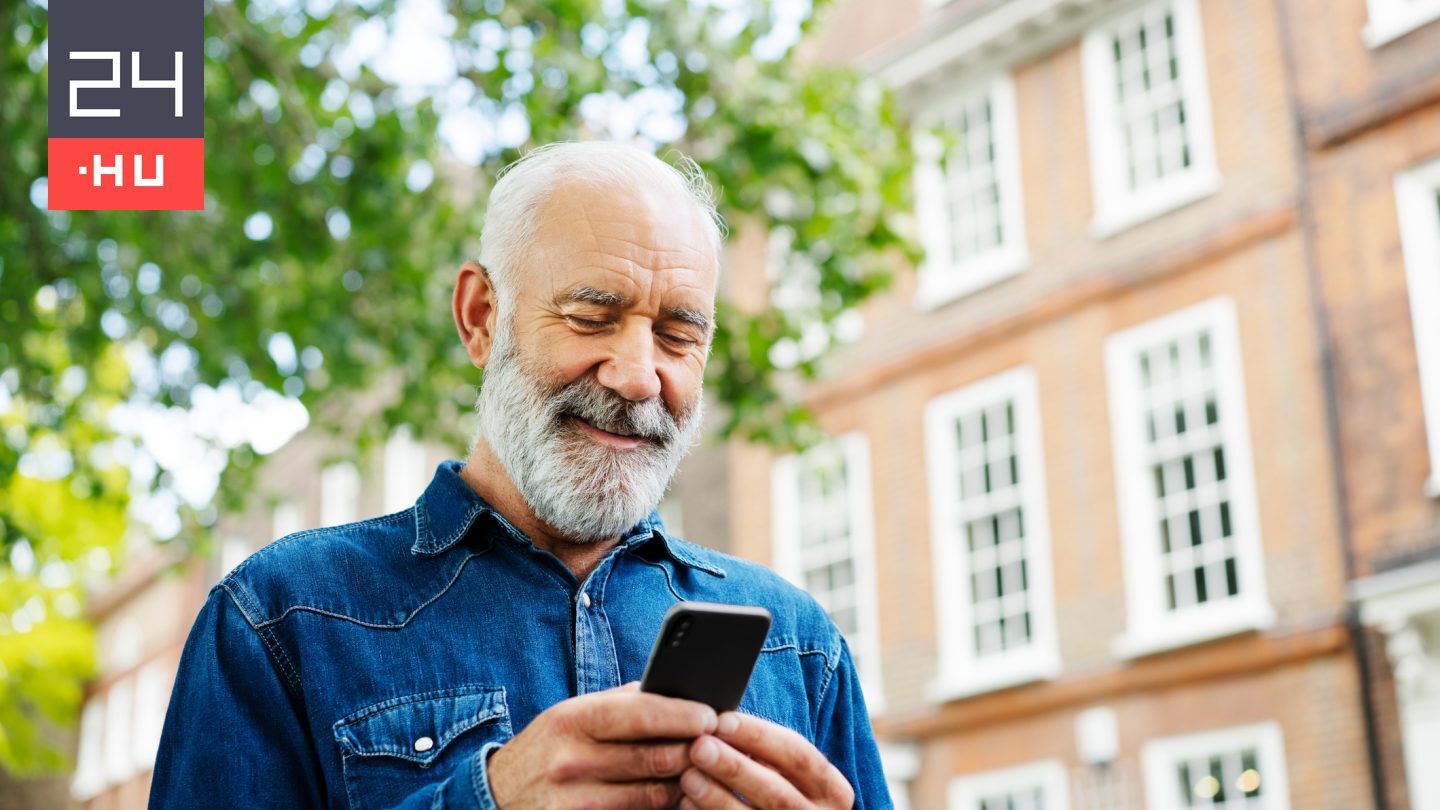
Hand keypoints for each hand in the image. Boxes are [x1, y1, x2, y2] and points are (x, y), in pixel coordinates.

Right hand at [486, 682, 717, 808]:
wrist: (495, 796)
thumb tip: (677, 688)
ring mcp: (574, 801)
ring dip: (684, 783)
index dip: (684, 715)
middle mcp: (571, 760)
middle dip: (694, 750)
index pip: (642, 714)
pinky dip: (662, 808)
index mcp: (572, 719)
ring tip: (700, 769)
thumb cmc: (547, 748)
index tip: (711, 714)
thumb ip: (621, 703)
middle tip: (716, 744)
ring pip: (655, 794)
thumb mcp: (572, 715)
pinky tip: (674, 797)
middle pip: (656, 758)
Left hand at [678, 711, 854, 808]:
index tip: (723, 721)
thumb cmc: (782, 793)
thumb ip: (766, 753)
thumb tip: (720, 723)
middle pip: (777, 793)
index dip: (760, 736)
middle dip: (735, 768)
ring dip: (718, 798)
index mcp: (831, 790)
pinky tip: (687, 804)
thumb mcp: (790, 774)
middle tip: (700, 747)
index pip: (799, 755)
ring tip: (688, 777)